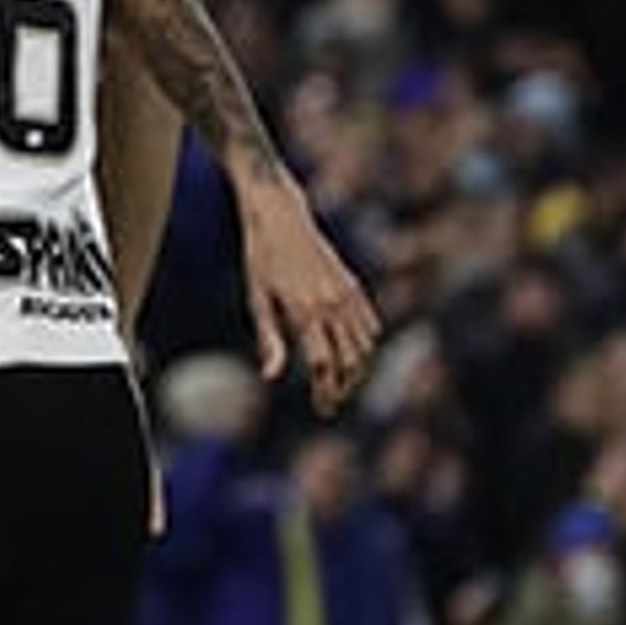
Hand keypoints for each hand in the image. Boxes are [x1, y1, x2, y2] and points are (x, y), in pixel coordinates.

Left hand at [236, 176, 381, 415]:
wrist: (280, 215)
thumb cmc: (259, 258)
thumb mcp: (256, 299)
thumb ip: (269, 339)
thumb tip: (270, 377)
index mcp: (305, 311)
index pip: (324, 365)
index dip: (326, 392)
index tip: (322, 409)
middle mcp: (331, 304)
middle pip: (350, 361)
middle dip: (343, 387)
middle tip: (330, 403)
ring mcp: (346, 293)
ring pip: (364, 345)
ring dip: (356, 369)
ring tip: (339, 384)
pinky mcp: (352, 283)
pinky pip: (369, 322)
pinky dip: (366, 343)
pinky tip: (353, 355)